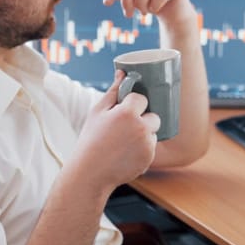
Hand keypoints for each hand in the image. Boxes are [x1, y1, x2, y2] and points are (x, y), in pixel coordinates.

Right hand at [72, 71, 159, 188]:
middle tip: (125, 127)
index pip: (141, 98)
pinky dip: (143, 148)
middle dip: (143, 119)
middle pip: (153, 116)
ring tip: (124, 141)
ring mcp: (147, 144)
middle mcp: (141, 127)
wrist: (91, 172)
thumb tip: (122, 72)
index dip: (133, 104)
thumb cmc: (91, 139)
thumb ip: (113, 91)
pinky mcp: (150, 158)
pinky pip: (151, 147)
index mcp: (127, 113)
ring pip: (153, 132)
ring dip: (144, 134)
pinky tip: (127, 152)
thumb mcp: (97, 112)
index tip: (123, 111)